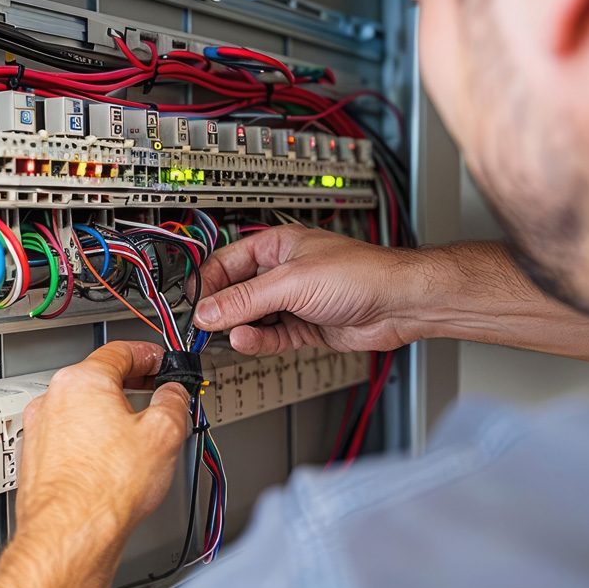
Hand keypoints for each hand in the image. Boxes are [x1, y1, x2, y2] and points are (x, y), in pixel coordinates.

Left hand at [17, 341, 191, 538]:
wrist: (70, 534)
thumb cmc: (104, 489)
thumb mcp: (164, 433)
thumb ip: (173, 401)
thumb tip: (174, 394)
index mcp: (81, 381)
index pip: (119, 351)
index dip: (148, 355)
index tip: (161, 363)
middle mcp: (52, 400)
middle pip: (98, 379)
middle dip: (131, 387)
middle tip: (156, 398)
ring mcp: (39, 430)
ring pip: (82, 411)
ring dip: (110, 417)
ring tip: (137, 440)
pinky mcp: (35, 459)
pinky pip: (69, 438)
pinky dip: (91, 442)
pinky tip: (111, 464)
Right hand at [194, 225, 421, 354]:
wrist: (400, 303)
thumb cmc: (361, 274)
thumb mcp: (291, 283)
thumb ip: (244, 299)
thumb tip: (207, 311)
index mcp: (277, 246)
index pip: (226, 262)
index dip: (205, 282)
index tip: (188, 303)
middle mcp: (284, 272)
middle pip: (237, 292)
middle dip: (219, 309)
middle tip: (199, 326)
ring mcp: (294, 302)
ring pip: (252, 318)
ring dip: (238, 327)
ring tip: (223, 335)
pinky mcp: (305, 328)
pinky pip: (271, 336)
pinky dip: (258, 341)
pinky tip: (246, 341)